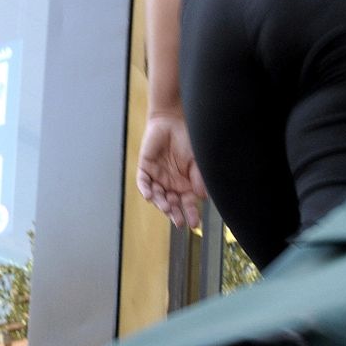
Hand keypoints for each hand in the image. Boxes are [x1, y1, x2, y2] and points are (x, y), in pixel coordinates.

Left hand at [137, 111, 206, 227]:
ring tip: (167, 208)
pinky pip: (143, 183)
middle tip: (178, 222)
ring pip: (157, 197)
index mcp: (185, 186)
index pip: (187, 204)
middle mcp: (170, 185)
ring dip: (161, 204)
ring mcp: (157, 178)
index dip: (191, 214)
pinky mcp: (145, 168)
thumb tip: (202, 196)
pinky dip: (146, 190)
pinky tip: (150, 196)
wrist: (172, 121)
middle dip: (175, 214)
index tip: (194, 224)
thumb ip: (198, 178)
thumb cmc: (187, 140)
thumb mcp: (196, 161)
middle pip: (172, 204)